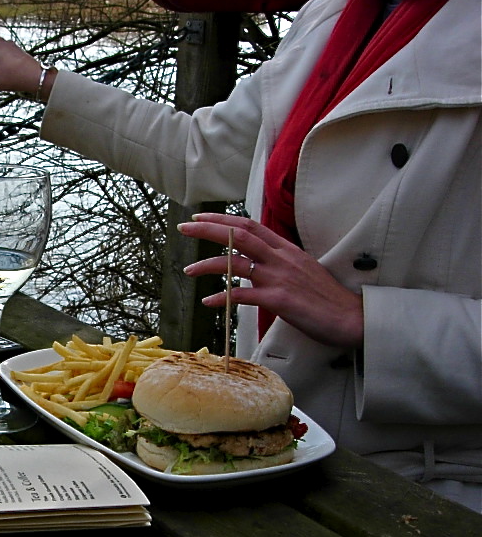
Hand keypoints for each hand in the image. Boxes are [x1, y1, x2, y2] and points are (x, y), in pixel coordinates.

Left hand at [177, 213, 364, 348]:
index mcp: (286, 249)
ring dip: (208, 265)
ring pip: (236, 263)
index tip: (199, 218)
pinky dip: (223, 297)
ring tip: (188, 271)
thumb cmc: (326, 297)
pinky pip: (243, 295)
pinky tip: (209, 301)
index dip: (222, 220)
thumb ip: (278, 261)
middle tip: (184, 228)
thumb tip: (255, 260)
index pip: (249, 226)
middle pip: (238, 236)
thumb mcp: (302, 269)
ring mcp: (279, 277)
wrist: (351, 318)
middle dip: (208, 229)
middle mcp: (281, 258)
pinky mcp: (279, 299)